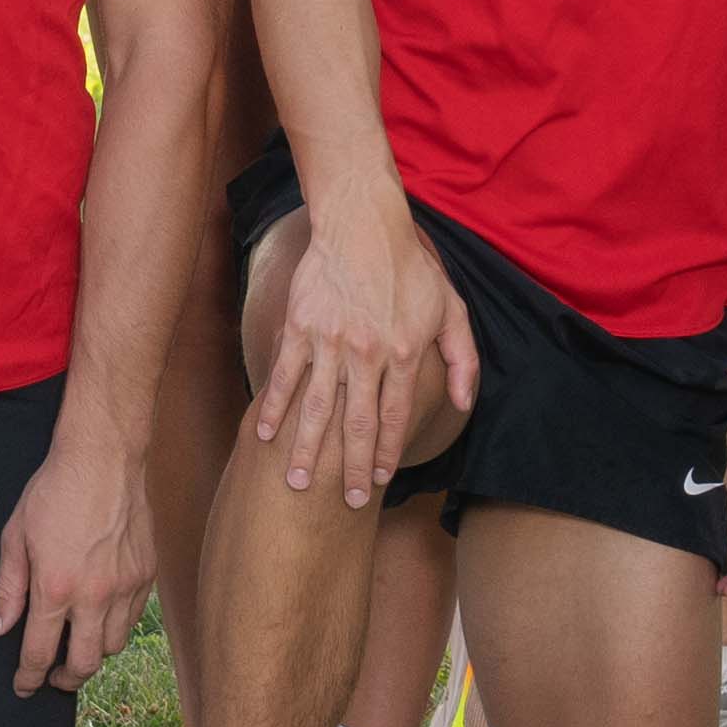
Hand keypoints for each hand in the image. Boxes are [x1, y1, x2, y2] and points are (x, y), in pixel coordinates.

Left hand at [0, 426, 157, 697]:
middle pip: (84, 663)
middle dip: (65, 678)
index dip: (28, 677)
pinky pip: (133, 620)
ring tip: (76, 644)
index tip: (23, 687)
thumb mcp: (15, 537)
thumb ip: (8, 588)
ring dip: (92, 653)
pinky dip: (115, 627)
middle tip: (53, 675)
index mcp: (55, 588)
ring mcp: (125, 587)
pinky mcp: (146, 575)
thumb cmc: (54, 492)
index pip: (39, 651)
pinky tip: (100, 616)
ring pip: (112, 646)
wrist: (104, 458)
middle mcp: (94, 596)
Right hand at [242, 185, 474, 509]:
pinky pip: (285, 375)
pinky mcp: (300, 327)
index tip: (378, 479)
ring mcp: (330, 342)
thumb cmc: (409, 267)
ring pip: (317, 407)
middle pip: (357, 423)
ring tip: (297, 482)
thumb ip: (462, 358)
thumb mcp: (451, 308)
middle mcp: (367, 354)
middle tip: (345, 501)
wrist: (363, 225)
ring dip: (307, 449)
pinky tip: (264, 434)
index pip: (394, 416)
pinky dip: (274, 407)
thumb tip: (461, 402)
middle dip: (350, 467)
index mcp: (404, 352)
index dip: (386, 451)